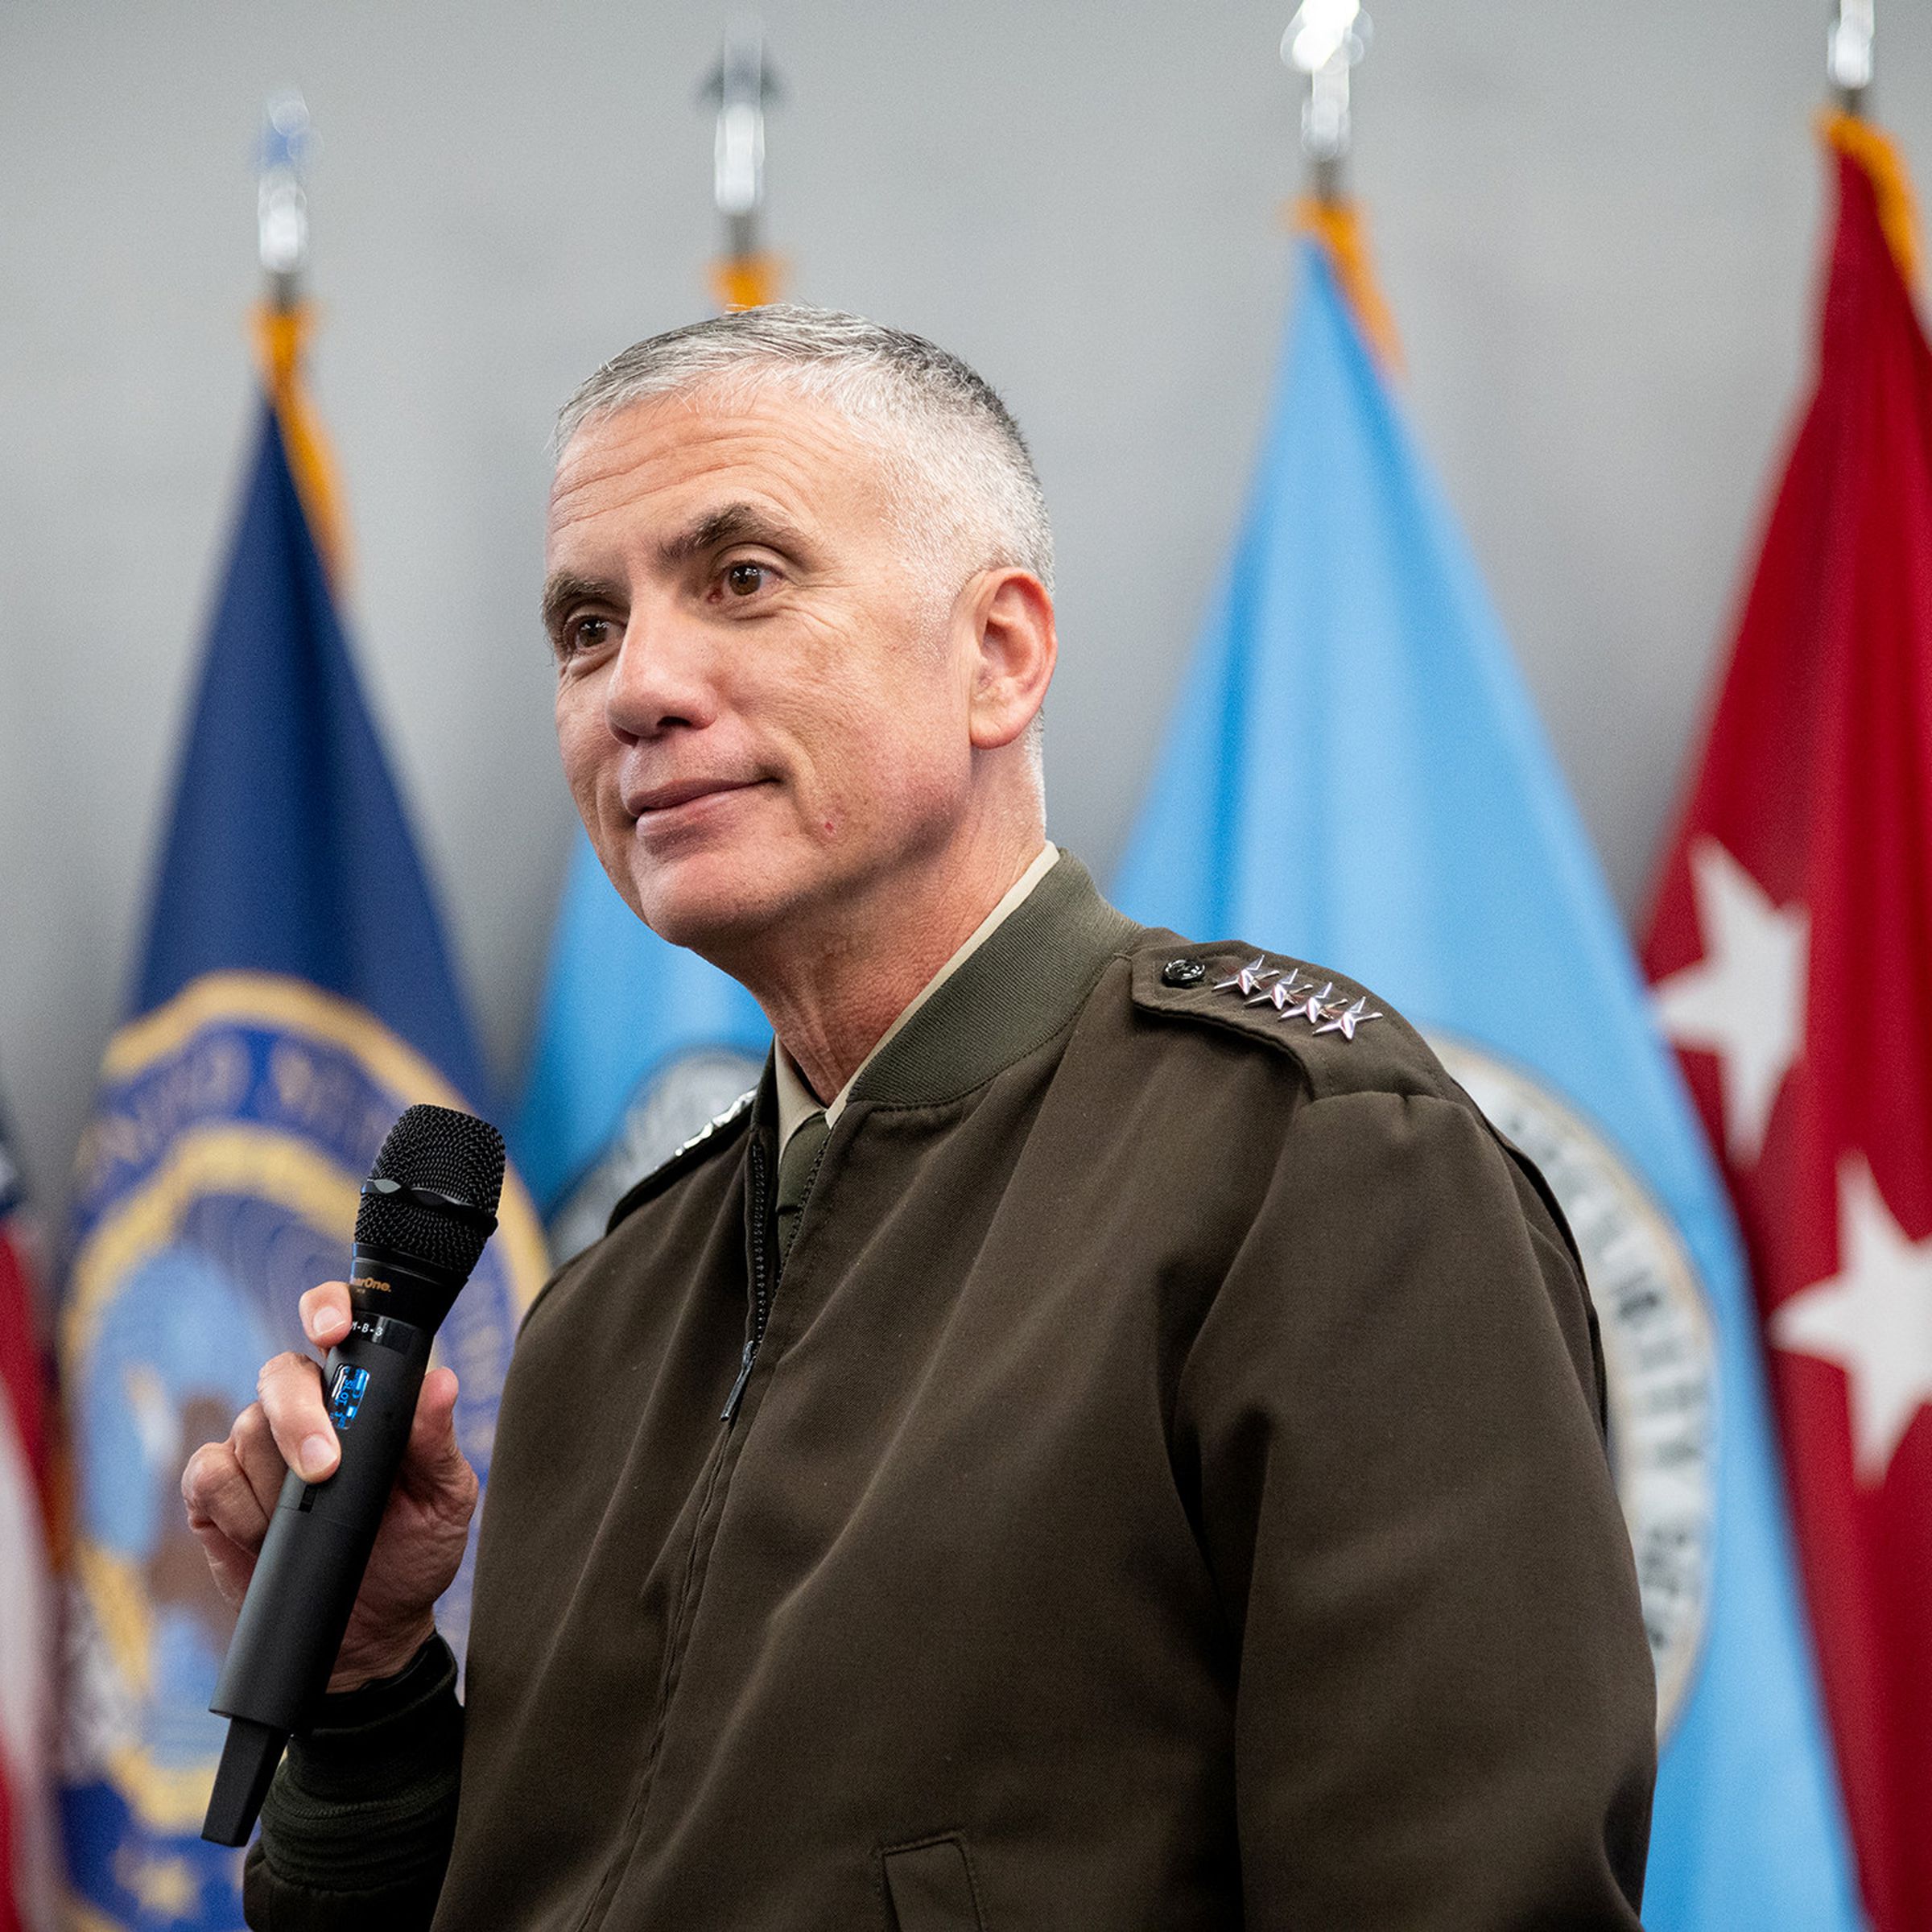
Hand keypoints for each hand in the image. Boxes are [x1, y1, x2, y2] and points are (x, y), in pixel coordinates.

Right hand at [181, 1281, 479, 1691]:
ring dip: (276, 1481)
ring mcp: (257, 1451)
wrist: (374, 1628)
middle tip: (323, 1466)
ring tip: (309, 1519)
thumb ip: (437, 1440)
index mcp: (362, 1395)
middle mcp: (305, 1411)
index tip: (331, 1332)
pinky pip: (208, 1474)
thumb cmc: (416, 1548)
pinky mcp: (218, 1496)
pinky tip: (265, 1534)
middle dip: (296, 1416)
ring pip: (245, 1428)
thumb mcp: (444, 1496)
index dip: (325, 1312)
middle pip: (278, 1375)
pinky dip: (237, 1506)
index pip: (335, 1325)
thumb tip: (442, 1383)